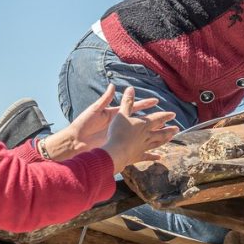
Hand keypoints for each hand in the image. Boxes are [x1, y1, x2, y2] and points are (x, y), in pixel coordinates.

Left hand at [40, 84, 163, 160]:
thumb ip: (105, 99)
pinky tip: (157, 157)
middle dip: (154, 120)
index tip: (156, 100)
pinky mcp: (117, 146)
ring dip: (154, 136)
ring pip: (142, 136)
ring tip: (167, 136)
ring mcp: (120, 136)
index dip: (145, 104)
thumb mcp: (94, 110)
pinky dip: (147, 154)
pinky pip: (135, 150)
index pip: (134, 108)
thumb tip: (113, 86)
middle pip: (141, 122)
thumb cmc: (83, 124)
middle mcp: (120, 125)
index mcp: (115, 115)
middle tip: (168, 118)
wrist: (75, 142)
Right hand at [102, 87, 179, 170]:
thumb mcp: (122, 113)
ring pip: (157, 142)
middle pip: (161, 131)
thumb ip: (127, 102)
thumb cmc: (118, 131)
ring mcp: (144, 146)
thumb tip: (130, 88)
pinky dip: (154, 157)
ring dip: (165, 140)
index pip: (158, 118)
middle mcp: (147, 135)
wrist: (116, 151)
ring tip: (171, 138)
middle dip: (169, 129)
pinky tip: (159, 158)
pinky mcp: (138, 155)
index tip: (173, 114)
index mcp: (144, 124)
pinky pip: (148, 156)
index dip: (165, 116)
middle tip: (177, 128)